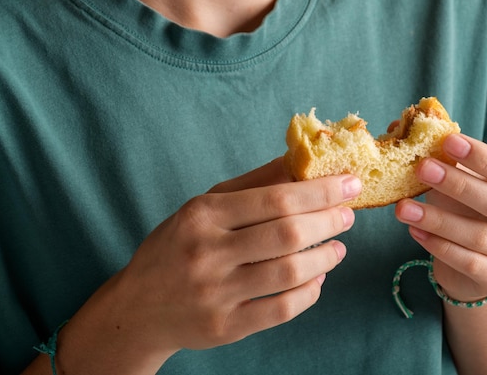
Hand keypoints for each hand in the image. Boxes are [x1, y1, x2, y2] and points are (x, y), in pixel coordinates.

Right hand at [106, 159, 360, 355]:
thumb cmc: (177, 246)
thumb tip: (300, 160)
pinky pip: (281, 309)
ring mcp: (216, 294)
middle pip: (287, 233)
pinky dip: (309, 293)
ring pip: (289, 272)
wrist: (138, 307)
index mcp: (202, 215)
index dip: (320, 190)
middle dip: (329, 221)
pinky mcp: (225, 327)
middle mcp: (207, 253)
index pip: (275, 198)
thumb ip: (253, 184)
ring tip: (338, 247)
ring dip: (325, 257)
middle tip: (348, 216)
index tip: (349, 184)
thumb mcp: (204, 206)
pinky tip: (318, 278)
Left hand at [395, 134, 486, 301]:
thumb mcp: (467, 179)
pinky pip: (469, 262)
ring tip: (403, 207)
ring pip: (481, 237)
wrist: (478, 260)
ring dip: (438, 220)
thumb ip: (447, 156)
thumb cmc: (472, 208)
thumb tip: (399, 125)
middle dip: (458, 185)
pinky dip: (438, 246)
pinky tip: (414, 231)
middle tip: (421, 169)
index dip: (484, 157)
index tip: (448, 142)